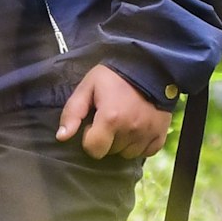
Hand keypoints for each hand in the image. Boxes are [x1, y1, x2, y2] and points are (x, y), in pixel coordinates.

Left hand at [56, 64, 172, 159]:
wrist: (149, 66)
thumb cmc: (114, 76)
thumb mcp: (88, 86)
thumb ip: (73, 112)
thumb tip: (61, 137)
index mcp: (111, 119)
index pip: (94, 150)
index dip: (89, 138)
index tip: (94, 124)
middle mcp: (131, 130)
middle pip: (110, 151)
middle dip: (106, 139)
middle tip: (110, 118)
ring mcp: (147, 134)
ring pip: (127, 154)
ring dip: (122, 143)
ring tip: (124, 122)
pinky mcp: (160, 136)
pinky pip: (145, 153)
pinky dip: (139, 144)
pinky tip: (137, 128)